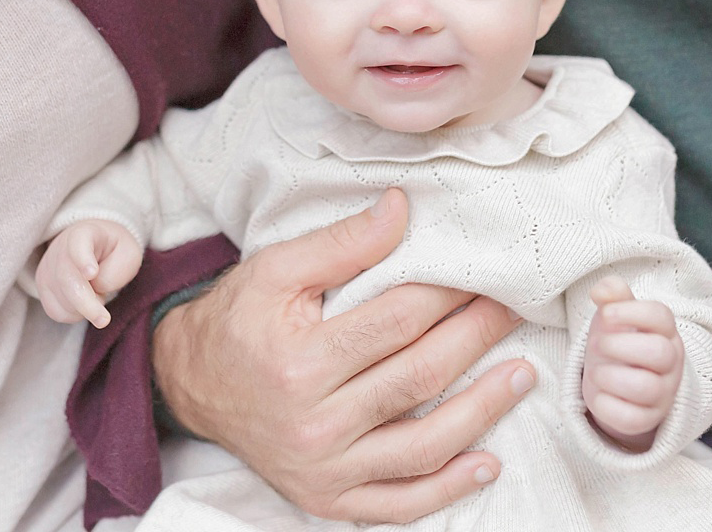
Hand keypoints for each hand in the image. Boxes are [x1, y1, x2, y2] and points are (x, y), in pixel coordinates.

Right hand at [35, 219, 141, 327]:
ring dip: (83, 309)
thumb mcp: (128, 254)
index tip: (92, 272)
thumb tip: (96, 288)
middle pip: (67, 280)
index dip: (83, 259)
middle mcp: (60, 248)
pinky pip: (56, 311)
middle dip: (86, 303)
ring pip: (60, 300)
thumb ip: (116, 271)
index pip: (78, 243)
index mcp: (84, 233)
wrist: (96, 246)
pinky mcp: (42, 287)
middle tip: (104, 320)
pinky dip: (73, 315)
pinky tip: (85, 304)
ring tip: (98, 294)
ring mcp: (47, 268)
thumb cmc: (115, 251)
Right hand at [152, 187, 535, 523]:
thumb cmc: (238, 319)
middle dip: (477, 339)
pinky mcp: (326, 499)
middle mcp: (313, 422)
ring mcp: (323, 469)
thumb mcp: (275, 269)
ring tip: (522, 376)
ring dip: (482, 411)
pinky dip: (446, 488)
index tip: (486, 273)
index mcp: (299, 360)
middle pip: (418, 377)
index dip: (449, 295)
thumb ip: (342, 242)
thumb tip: (402, 209)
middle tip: (516, 310)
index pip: (398, 321)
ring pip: (421, 445)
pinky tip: (486, 463)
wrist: (189, 385)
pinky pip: (397, 504)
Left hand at [581, 275, 683, 452]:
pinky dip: (607, 406)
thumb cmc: (619, 342)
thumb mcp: (615, 316)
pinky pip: (632, 418)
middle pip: (660, 353)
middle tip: (598, 345)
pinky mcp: (647, 420)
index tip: (606, 313)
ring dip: (610, 376)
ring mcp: (662, 393)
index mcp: (665, 331)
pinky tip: (600, 394)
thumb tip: (603, 290)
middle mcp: (670, 363)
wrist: (617, 384)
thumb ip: (613, 296)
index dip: (631, 312)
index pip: (661, 316)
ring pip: (646, 387)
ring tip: (597, 371)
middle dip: (620, 346)